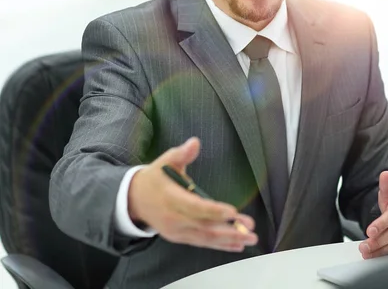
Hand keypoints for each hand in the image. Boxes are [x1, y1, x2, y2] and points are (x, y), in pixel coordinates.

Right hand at [128, 137, 257, 251]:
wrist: (135, 200)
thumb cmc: (156, 178)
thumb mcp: (165, 161)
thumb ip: (182, 154)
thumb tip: (194, 142)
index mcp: (171, 198)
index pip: (195, 207)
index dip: (214, 211)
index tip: (233, 212)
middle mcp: (174, 219)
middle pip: (204, 226)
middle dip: (229, 229)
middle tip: (250, 229)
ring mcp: (177, 231)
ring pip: (206, 238)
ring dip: (229, 240)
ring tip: (249, 239)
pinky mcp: (180, 238)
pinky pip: (202, 242)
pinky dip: (220, 245)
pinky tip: (237, 246)